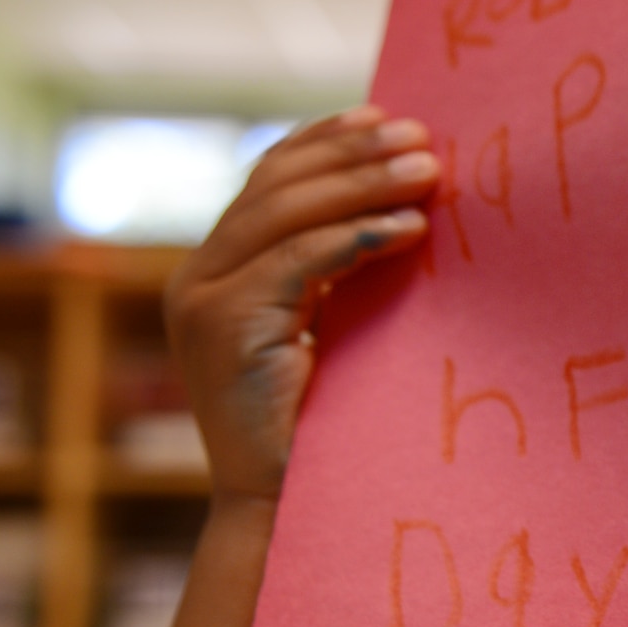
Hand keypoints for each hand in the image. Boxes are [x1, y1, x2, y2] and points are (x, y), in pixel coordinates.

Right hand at [164, 106, 435, 503]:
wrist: (287, 510)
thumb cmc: (328, 427)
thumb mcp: (334, 332)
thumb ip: (342, 275)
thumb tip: (409, 208)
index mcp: (220, 272)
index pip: (269, 181)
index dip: (325, 141)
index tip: (385, 116)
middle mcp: (198, 278)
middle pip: (277, 186)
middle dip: (353, 154)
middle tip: (423, 137)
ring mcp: (202, 301)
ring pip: (284, 214)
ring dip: (363, 185)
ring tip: (429, 171)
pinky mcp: (222, 327)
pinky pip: (296, 263)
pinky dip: (356, 238)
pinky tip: (410, 229)